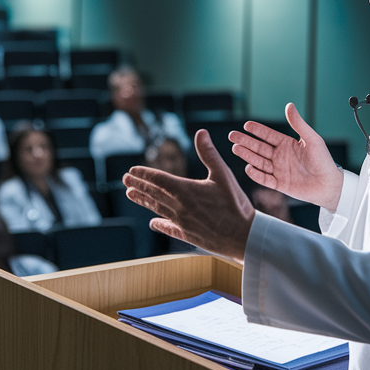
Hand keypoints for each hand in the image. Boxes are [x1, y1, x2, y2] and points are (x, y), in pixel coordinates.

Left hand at [123, 129, 254, 262]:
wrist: (244, 237)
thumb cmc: (236, 204)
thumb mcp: (224, 175)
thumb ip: (209, 154)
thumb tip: (200, 132)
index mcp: (186, 190)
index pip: (158, 179)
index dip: (144, 174)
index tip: (132, 170)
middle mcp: (179, 206)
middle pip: (153, 193)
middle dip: (138, 185)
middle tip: (125, 179)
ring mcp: (181, 222)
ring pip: (157, 209)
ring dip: (143, 201)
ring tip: (130, 194)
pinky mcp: (187, 235)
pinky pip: (168, 228)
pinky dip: (159, 223)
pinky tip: (152, 222)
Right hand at [229, 103, 343, 211]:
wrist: (329, 184)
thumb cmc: (323, 160)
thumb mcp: (312, 139)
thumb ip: (298, 124)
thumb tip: (289, 105)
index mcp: (286, 144)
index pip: (268, 136)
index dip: (257, 130)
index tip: (246, 125)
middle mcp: (280, 156)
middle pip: (259, 148)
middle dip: (246, 142)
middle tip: (232, 136)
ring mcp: (278, 170)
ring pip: (259, 162)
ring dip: (247, 156)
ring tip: (235, 149)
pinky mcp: (280, 184)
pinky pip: (265, 179)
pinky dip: (256, 175)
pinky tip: (248, 167)